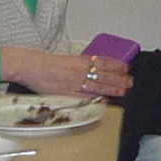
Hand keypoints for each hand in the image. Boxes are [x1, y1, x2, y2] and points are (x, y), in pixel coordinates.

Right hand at [1, 44, 129, 100]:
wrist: (30, 66)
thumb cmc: (44, 64)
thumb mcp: (65, 60)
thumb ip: (79, 64)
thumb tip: (93, 68)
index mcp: (78, 60)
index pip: (102, 61)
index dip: (116, 65)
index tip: (126, 68)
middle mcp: (78, 70)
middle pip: (103, 74)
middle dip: (118, 78)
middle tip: (130, 82)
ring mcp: (73, 82)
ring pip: (97, 85)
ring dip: (112, 88)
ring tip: (123, 91)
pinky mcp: (67, 92)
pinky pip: (84, 96)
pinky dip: (95, 98)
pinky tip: (104, 100)